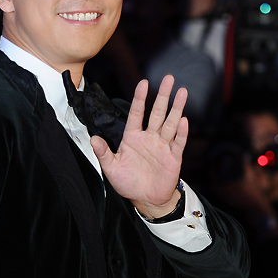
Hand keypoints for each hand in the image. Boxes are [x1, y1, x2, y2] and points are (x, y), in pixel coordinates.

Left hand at [90, 75, 187, 217]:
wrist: (146, 199)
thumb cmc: (128, 183)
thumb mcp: (111, 168)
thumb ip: (103, 153)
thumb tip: (94, 139)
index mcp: (133, 138)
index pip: (136, 113)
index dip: (140, 98)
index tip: (143, 83)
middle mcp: (149, 138)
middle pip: (157, 113)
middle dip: (163, 95)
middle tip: (168, 78)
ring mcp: (162, 146)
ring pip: (170, 123)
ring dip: (176, 108)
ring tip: (182, 91)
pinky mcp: (173, 157)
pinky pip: (178, 142)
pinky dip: (182, 132)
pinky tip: (184, 120)